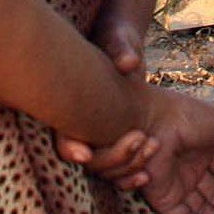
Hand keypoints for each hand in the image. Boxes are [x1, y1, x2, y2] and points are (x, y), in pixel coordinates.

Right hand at [52, 11, 152, 185]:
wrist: (125, 46)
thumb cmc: (116, 40)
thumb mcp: (119, 41)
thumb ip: (121, 50)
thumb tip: (129, 62)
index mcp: (72, 103)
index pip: (62, 133)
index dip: (71, 146)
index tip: (86, 154)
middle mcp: (81, 123)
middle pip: (86, 157)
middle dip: (110, 156)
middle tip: (138, 138)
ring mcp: (99, 134)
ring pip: (103, 167)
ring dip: (126, 164)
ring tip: (152, 144)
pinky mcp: (116, 138)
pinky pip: (119, 166)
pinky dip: (131, 172)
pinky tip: (147, 173)